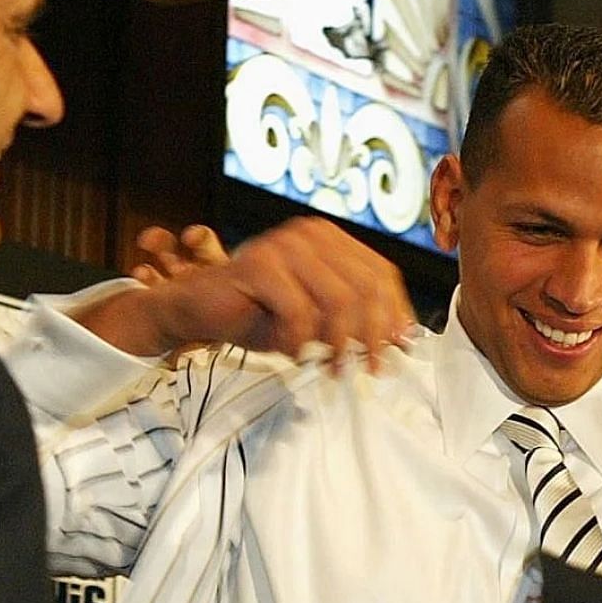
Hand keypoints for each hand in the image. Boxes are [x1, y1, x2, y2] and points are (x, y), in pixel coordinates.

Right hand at [78, 217, 415, 371]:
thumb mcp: (317, 319)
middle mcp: (310, 233)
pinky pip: (298, 311)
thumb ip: (355, 320)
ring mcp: (284, 245)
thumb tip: (403, 339)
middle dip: (373, 335)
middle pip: (366, 287)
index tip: (400, 349)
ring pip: (338, 301)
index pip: (381, 273)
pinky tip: (289, 350)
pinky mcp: (259, 264)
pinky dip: (298, 340)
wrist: (198, 311)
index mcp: (329, 238)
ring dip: (337, 343)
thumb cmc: (259, 315)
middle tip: (369, 369)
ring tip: (330, 368)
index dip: (395, 314)